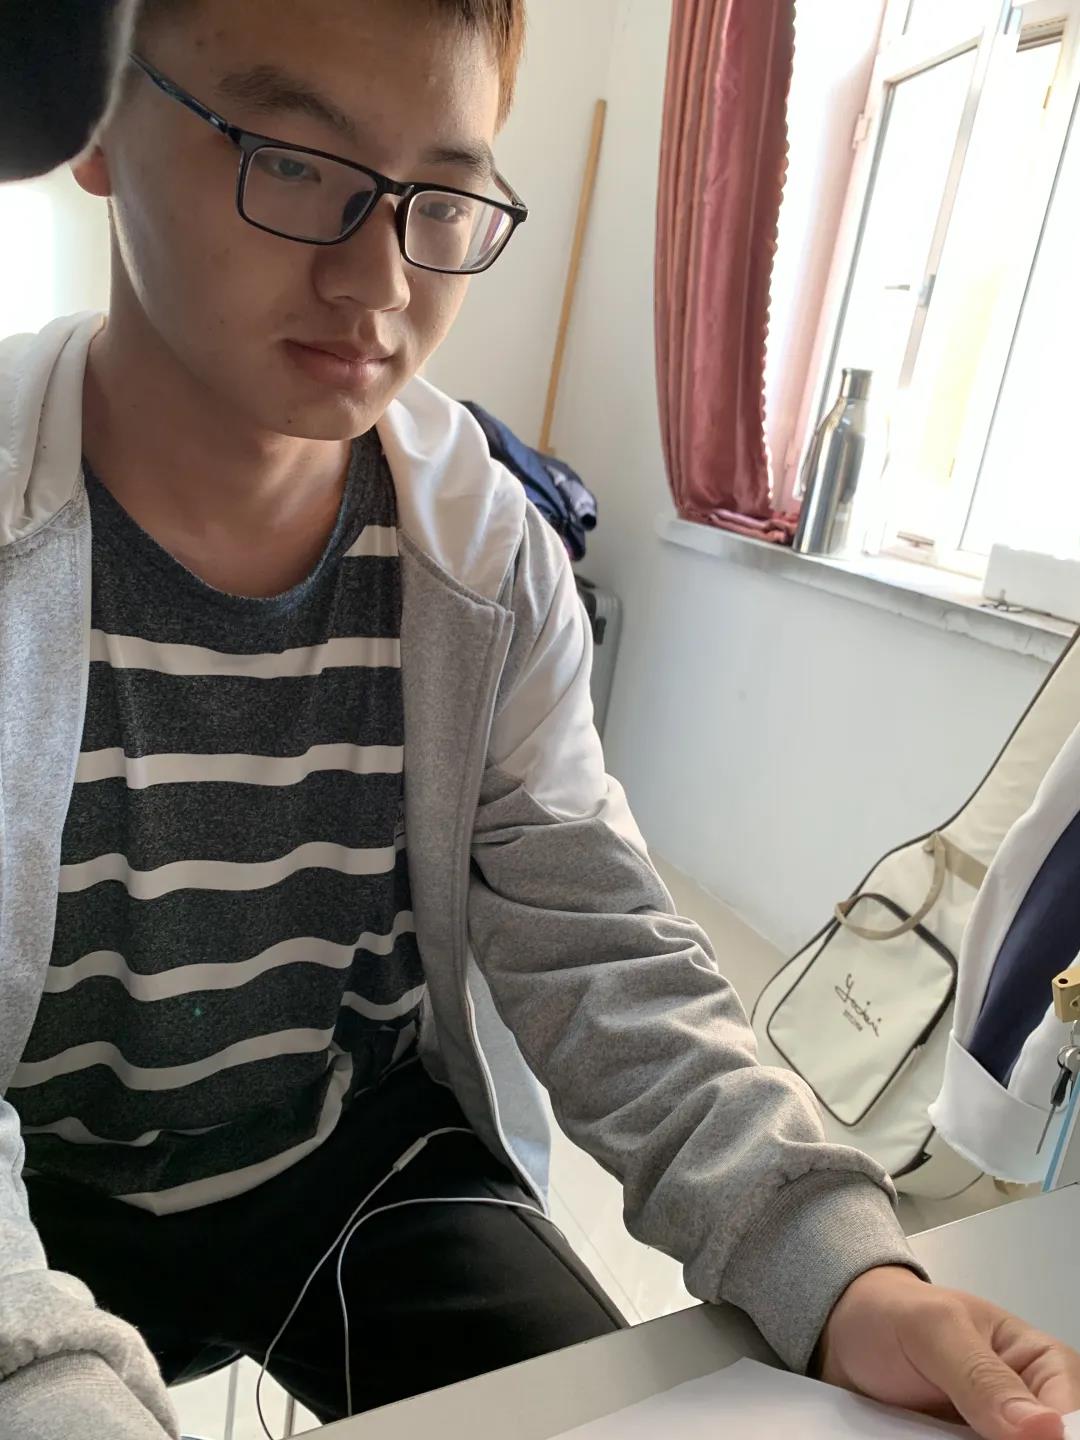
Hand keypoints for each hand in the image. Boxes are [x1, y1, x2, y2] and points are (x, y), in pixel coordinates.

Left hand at [817, 1266, 1079, 1438]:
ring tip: (933, 1434)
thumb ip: (981, 1373)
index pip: (1071, 1418)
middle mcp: (1029, 1409)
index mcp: (1043, 1364)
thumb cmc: (893, 1313)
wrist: (845, 1333)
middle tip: (957, 1438)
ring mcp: (996, 1438)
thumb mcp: (932, 1328)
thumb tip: (1044, 1428)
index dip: (1053, 1439)